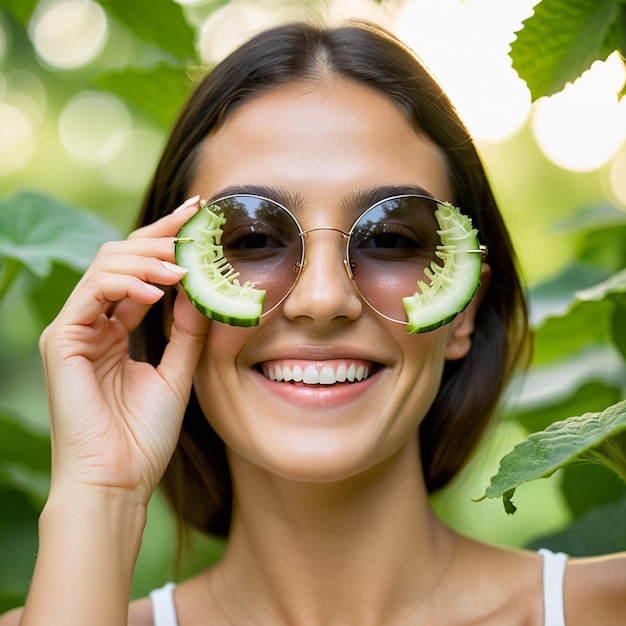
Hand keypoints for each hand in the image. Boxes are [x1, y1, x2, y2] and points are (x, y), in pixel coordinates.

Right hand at [39, 197, 208, 502]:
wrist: (119, 480)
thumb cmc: (144, 436)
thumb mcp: (177, 372)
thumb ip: (186, 331)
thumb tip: (199, 289)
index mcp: (115, 330)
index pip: (141, 271)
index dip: (167, 240)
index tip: (199, 217)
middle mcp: (93, 323)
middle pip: (121, 257)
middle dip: (160, 235)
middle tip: (195, 221)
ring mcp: (74, 329)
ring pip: (106, 265)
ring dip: (150, 258)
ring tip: (186, 265)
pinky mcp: (61, 340)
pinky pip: (93, 292)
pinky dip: (128, 283)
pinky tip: (161, 289)